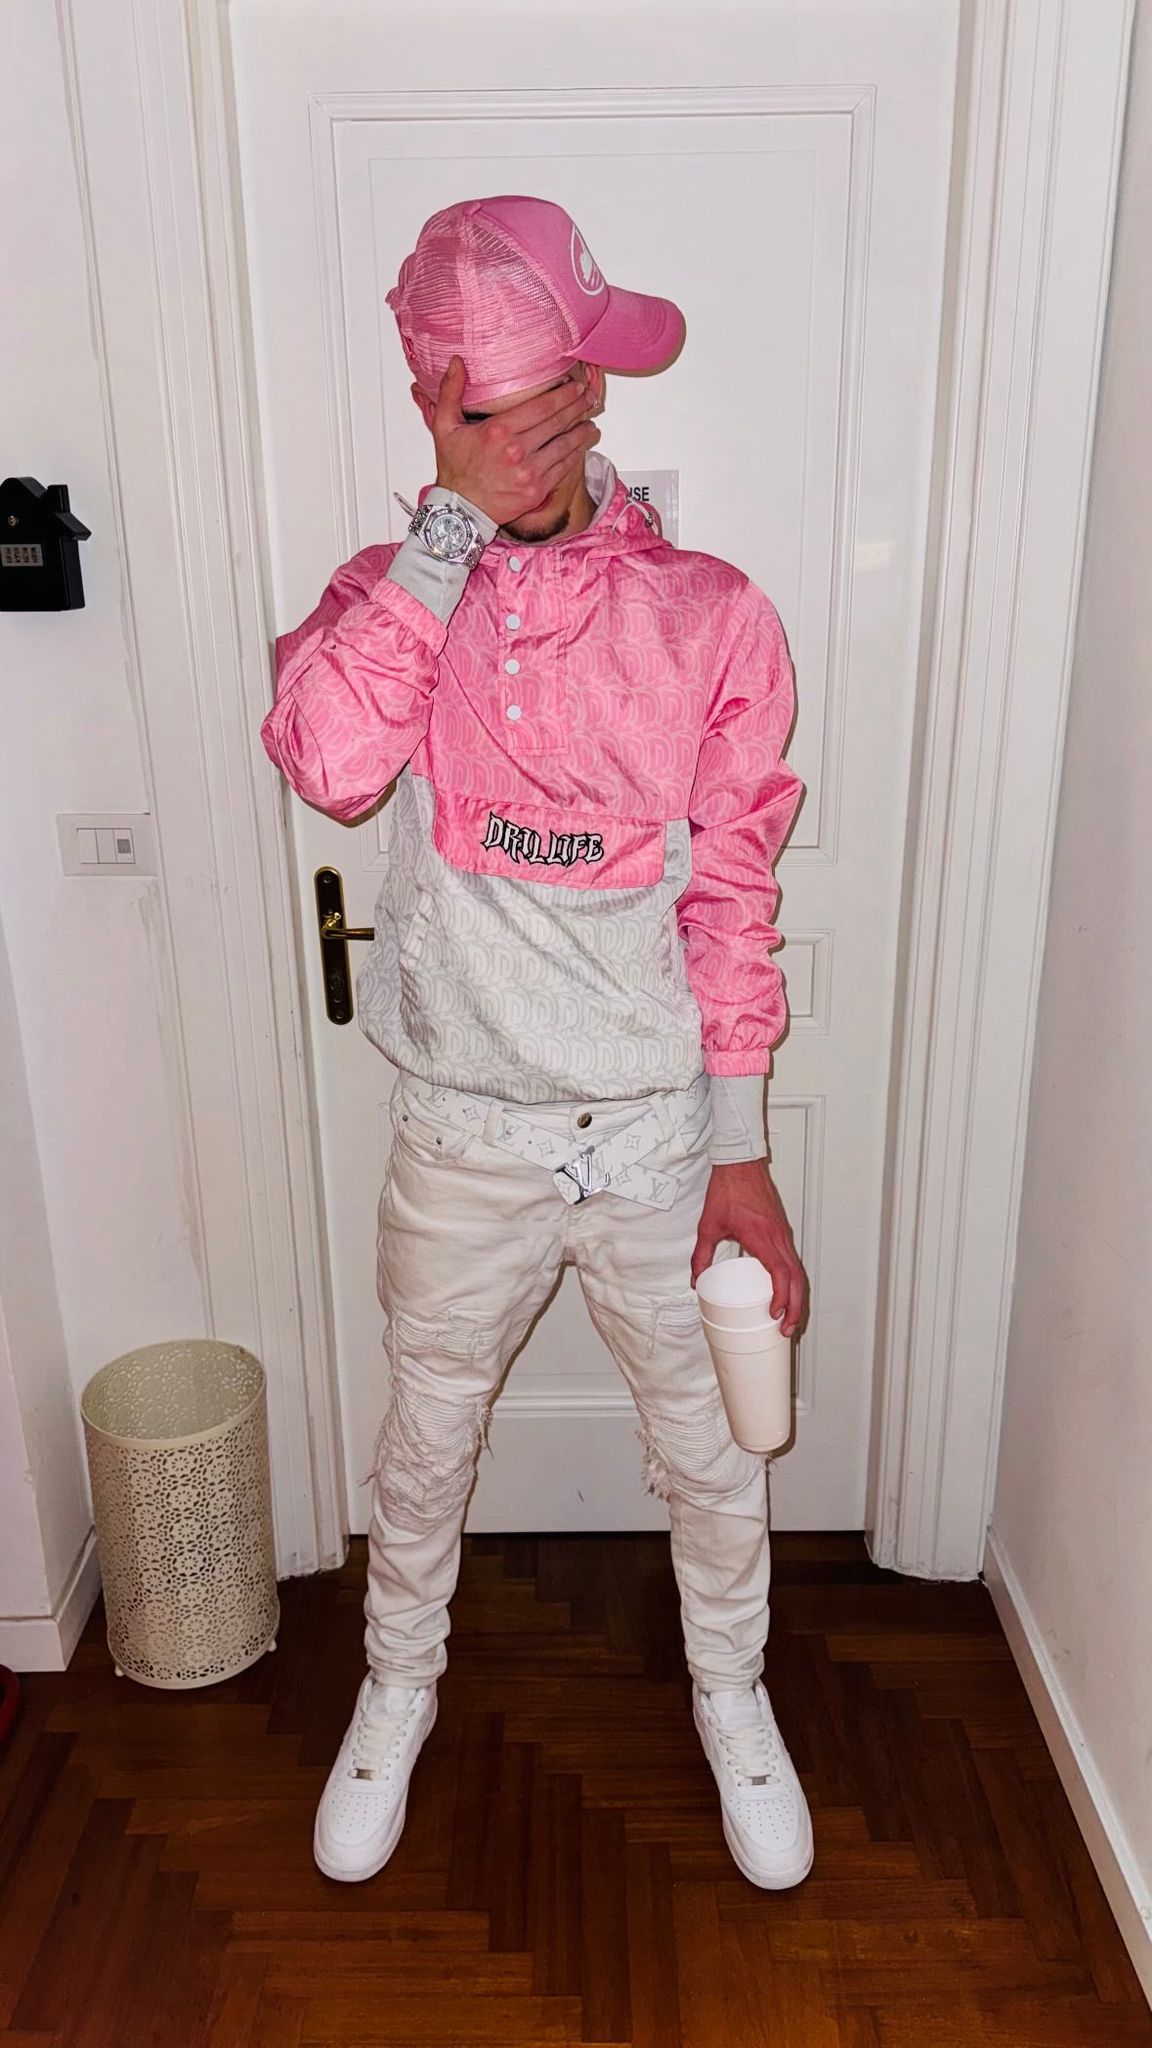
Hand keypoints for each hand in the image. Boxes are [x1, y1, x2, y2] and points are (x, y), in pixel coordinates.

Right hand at [431, 357, 600, 526]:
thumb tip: (456, 362)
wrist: (461, 510)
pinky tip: (582, 444)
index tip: (575, 387)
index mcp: (498, 431)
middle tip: (588, 397)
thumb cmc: (456, 469)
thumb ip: (450, 391)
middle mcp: (517, 450)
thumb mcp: (445, 426)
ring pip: (564, 445)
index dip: (563, 395)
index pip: (541, 407)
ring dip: (581, 430)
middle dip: (577, 407)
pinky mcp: (537, 490)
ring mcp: (530, 472)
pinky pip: (563, 468)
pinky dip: (575, 454)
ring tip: (591, 420)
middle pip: (557, 422)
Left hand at [690, 1160, 808, 1337]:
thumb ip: (701, 1255)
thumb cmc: (728, 1189)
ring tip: (790, 1319)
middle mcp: (778, 1237)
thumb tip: (696, 1280)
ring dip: (797, 1297)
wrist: (740, 1163)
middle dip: (795, 1308)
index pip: (781, 1274)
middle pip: (796, 1279)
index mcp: (762, 1237)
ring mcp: (782, 1234)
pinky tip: (787, 1294)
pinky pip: (793, 1261)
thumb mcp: (709, 1226)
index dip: (782, 1297)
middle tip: (787, 1329)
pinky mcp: (781, 1231)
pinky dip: (793, 1282)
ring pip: (798, 1271)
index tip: (774, 1315)